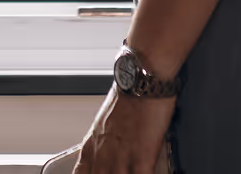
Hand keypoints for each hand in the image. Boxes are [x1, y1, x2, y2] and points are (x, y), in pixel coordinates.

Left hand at [41, 87, 174, 173]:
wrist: (142, 77)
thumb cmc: (127, 95)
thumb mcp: (105, 121)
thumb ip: (103, 143)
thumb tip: (108, 154)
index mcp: (91, 145)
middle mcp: (102, 155)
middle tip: (116, 171)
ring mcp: (121, 158)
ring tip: (130, 171)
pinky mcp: (142, 156)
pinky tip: (150, 173)